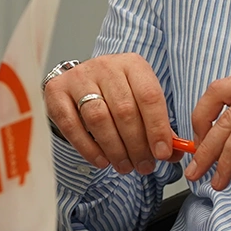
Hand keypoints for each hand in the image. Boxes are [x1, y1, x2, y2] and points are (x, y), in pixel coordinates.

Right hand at [44, 53, 173, 175]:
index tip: (163, 154)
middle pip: (124, 110)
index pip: (149, 96)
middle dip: (137, 145)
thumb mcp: (141, 101)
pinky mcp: (56, 91)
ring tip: (124, 166)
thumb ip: (159, 126)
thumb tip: (174, 153)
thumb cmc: (117, 93)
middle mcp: (105, 66)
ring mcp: (78, 77)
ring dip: (114, 149)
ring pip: (98, 118)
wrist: (82, 79)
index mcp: (132, 64)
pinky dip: (88, 148)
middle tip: (144, 166)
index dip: (158, 128)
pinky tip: (101, 161)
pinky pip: (72, 125)